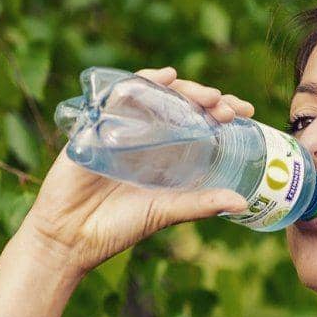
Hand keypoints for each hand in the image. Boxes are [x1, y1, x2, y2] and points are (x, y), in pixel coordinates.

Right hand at [17, 66, 255, 279]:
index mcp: (165, 154)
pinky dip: (140, 84)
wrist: (70, 238)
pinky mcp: (96, 125)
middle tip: (228, 107)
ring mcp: (121, 128)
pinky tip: (162, 79)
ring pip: (155, 94)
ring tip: (207, 96)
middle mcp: (146, 136)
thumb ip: (201, 204)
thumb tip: (244, 202)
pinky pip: (118, 96)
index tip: (246, 112)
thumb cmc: (117, 227)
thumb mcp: (166, 212)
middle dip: (207, 99)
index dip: (221, 112)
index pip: (198, 122)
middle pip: (180, 104)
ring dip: (182, 90)